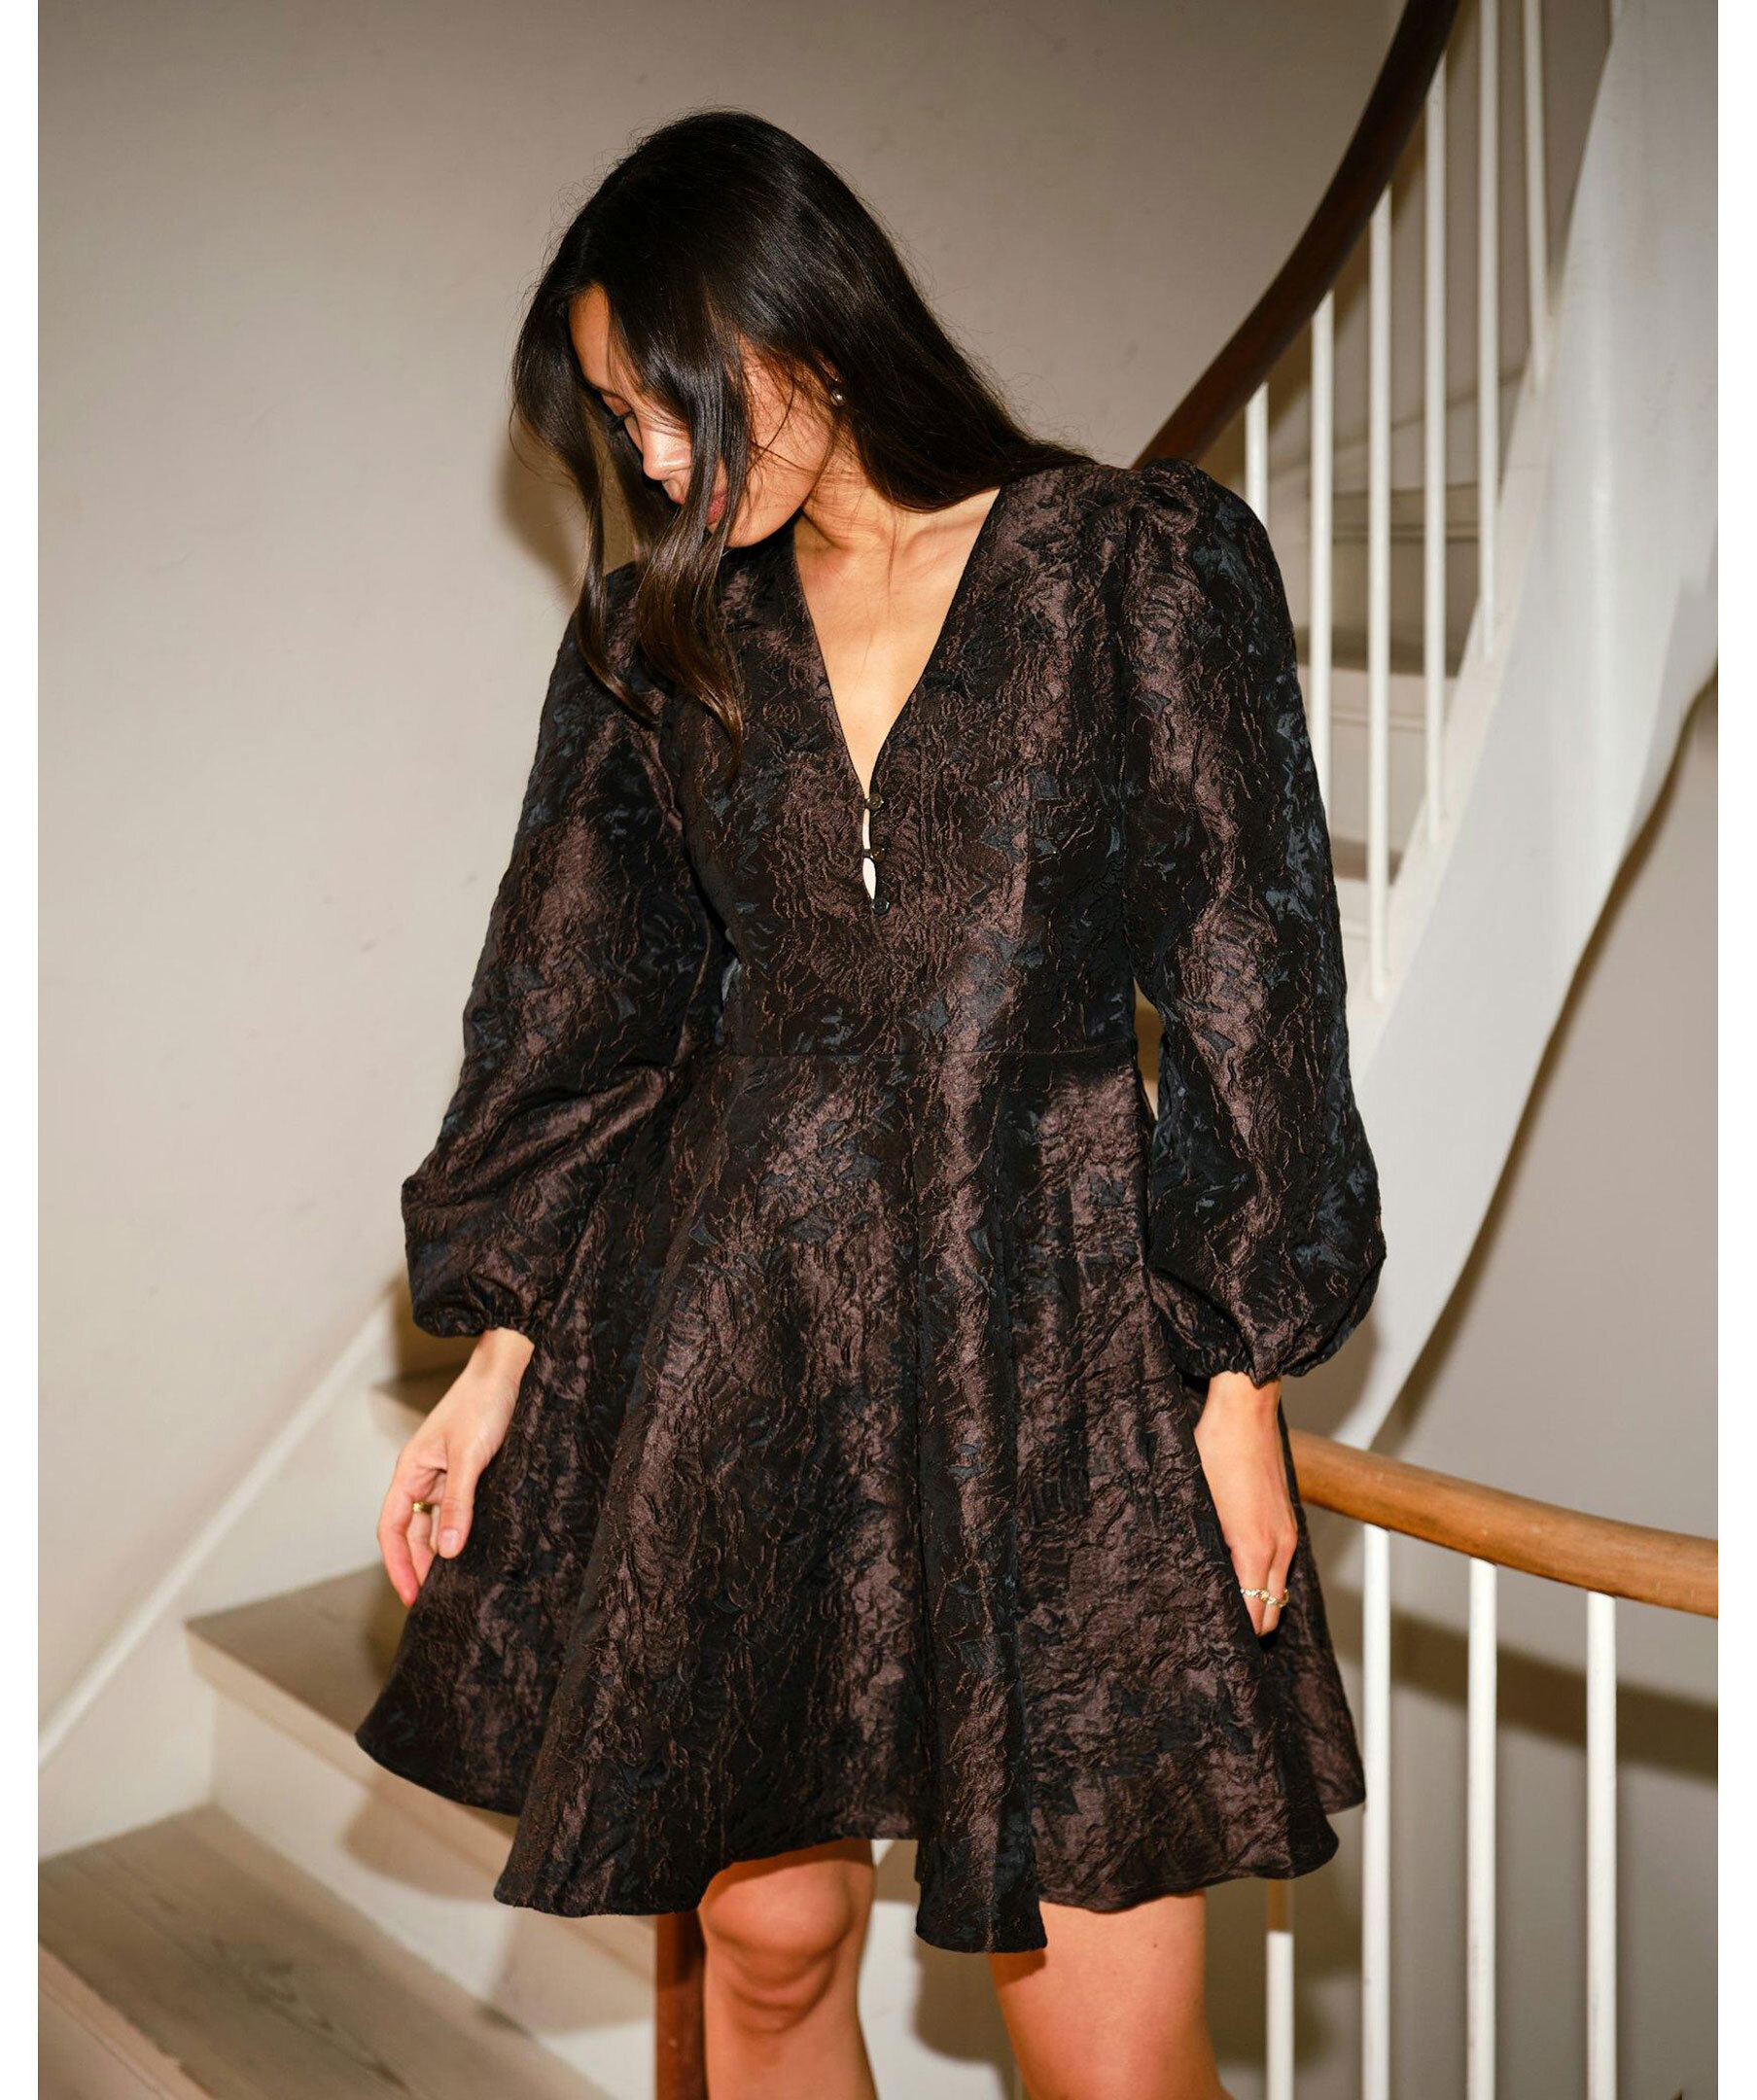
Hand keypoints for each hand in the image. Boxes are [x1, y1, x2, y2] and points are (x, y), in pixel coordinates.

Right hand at [376, 1327, 533, 1605]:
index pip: (392, 1528)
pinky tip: (472, 1550)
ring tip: (453, 1585)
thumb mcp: (469, 1457)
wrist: (510, 1369)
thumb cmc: (482, 1403)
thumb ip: (458, 1503)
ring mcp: (447, 1475)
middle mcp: (424, 1476)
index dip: (397, 1564)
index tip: (411, 1596)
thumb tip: (448, 1550)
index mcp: (411, 1470)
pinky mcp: (471, 1472)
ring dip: (440, 1551)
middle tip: (435, 1601)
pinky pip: (459, 1510)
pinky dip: (461, 1531)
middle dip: (419, 1565)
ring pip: (435, 1523)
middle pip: (412, 1531)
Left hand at [1192, 1371, 1294, 1635]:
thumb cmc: (1217, 1449)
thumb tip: (1191, 1577)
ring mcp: (1287, 1532)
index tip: (1214, 1640)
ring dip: (1258, 1599)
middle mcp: (1279, 1546)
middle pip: (1273, 1610)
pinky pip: (1280, 1563)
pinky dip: (1265, 1575)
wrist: (1245, 1410)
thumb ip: (1200, 1546)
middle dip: (1251, 1624)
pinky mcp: (1286, 1518)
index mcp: (1255, 1548)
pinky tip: (1239, 1567)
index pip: (1255, 1614)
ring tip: (1226, 1603)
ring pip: (1278, 1587)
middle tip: (1217, 1628)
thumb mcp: (1196, 1502)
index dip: (1237, 1633)